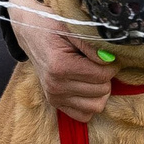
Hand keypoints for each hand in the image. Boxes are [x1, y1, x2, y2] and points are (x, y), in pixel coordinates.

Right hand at [7, 0, 115, 120]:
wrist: (32, 34)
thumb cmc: (53, 28)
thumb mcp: (73, 28)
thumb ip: (93, 45)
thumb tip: (110, 61)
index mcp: (60, 66)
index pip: (102, 75)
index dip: (111, 64)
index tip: (106, 55)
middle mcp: (55, 85)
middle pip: (102, 90)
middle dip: (105, 76)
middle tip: (97, 63)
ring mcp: (54, 97)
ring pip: (96, 106)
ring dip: (100, 91)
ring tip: (93, 76)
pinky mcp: (55, 103)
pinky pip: (84, 115)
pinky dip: (90, 103)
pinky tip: (87, 88)